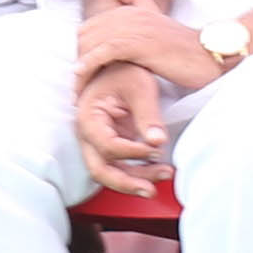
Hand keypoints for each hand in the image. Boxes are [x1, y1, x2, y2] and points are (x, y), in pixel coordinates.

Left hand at [72, 0, 216, 91]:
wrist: (209, 56)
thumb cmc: (183, 46)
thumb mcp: (158, 20)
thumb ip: (137, 0)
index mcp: (133, 9)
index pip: (92, 25)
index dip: (83, 47)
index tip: (80, 69)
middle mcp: (131, 14)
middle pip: (87, 32)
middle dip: (77, 55)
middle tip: (75, 80)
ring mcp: (135, 28)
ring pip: (93, 41)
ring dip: (80, 63)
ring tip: (75, 83)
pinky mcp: (139, 44)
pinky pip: (105, 50)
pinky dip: (90, 62)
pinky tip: (82, 73)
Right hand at [77, 61, 173, 192]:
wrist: (120, 64)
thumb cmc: (125, 70)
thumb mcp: (140, 85)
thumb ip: (148, 114)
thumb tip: (158, 142)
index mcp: (89, 116)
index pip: (107, 145)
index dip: (132, 152)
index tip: (156, 149)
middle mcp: (88, 134)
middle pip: (100, 170)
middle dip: (127, 183)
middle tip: (150, 189)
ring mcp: (98, 142)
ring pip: (110, 173)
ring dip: (136, 180)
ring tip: (164, 175)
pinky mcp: (111, 146)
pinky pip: (120, 167)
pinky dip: (138, 172)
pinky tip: (159, 170)